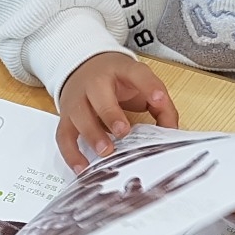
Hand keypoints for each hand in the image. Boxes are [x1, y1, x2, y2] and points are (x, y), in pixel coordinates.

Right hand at [56, 52, 179, 170]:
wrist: (82, 67)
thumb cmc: (116, 80)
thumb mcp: (140, 84)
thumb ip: (160, 104)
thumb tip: (171, 129)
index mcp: (119, 70)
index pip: (136, 73)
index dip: (148, 86)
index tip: (159, 99)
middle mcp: (95, 82)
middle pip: (99, 93)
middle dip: (110, 113)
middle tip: (123, 132)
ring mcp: (77, 99)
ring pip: (78, 115)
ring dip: (91, 134)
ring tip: (105, 152)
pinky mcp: (66, 117)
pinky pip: (63, 135)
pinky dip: (71, 153)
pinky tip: (83, 168)